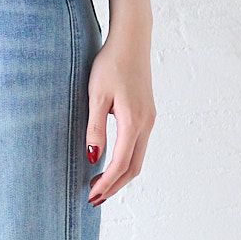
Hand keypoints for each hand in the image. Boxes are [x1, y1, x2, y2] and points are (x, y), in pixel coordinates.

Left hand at [84, 31, 156, 205]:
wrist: (131, 40)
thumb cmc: (110, 64)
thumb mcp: (97, 94)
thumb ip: (95, 127)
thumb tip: (94, 158)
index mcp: (133, 121)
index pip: (121, 163)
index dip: (107, 183)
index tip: (91, 195)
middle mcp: (146, 124)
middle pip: (134, 167)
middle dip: (114, 186)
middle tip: (93, 198)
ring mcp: (149, 119)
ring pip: (138, 158)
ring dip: (120, 175)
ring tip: (99, 185)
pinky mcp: (147, 113)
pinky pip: (139, 146)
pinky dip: (126, 161)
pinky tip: (111, 162)